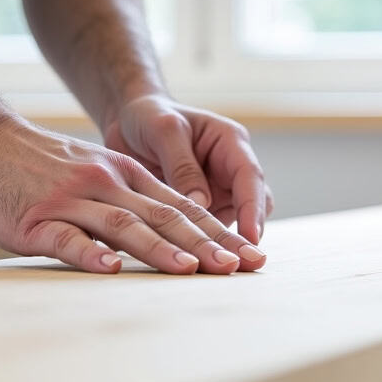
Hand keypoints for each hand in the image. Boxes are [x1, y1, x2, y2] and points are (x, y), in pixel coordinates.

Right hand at [0, 116, 266, 273]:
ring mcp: (73, 200)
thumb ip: (131, 197)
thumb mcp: (96, 171)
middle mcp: (107, 183)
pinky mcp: (38, 217)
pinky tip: (111, 268)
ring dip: (160, 249)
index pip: (183, 207)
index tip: (250, 256)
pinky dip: (91, 253)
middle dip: (207, 243)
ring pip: (124, 224)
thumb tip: (172, 229)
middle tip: (240, 267)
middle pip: (165, 216)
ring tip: (190, 269)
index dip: (219, 232)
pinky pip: (67, 237)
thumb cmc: (41, 167)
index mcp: (126, 175)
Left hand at [102, 95, 272, 249]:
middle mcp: (230, 168)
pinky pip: (206, 228)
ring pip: (232, 221)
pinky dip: (201, 243)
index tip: (249, 237)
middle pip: (252, 204)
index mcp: (230, 142)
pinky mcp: (201, 206)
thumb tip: (201, 205)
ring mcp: (217, 189)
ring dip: (224, 243)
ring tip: (214, 266)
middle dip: (248, 233)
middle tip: (238, 262)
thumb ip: (182, 164)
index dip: (252, 209)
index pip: (250, 178)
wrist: (129, 120)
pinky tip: (190, 260)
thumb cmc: (150, 115)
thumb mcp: (164, 130)